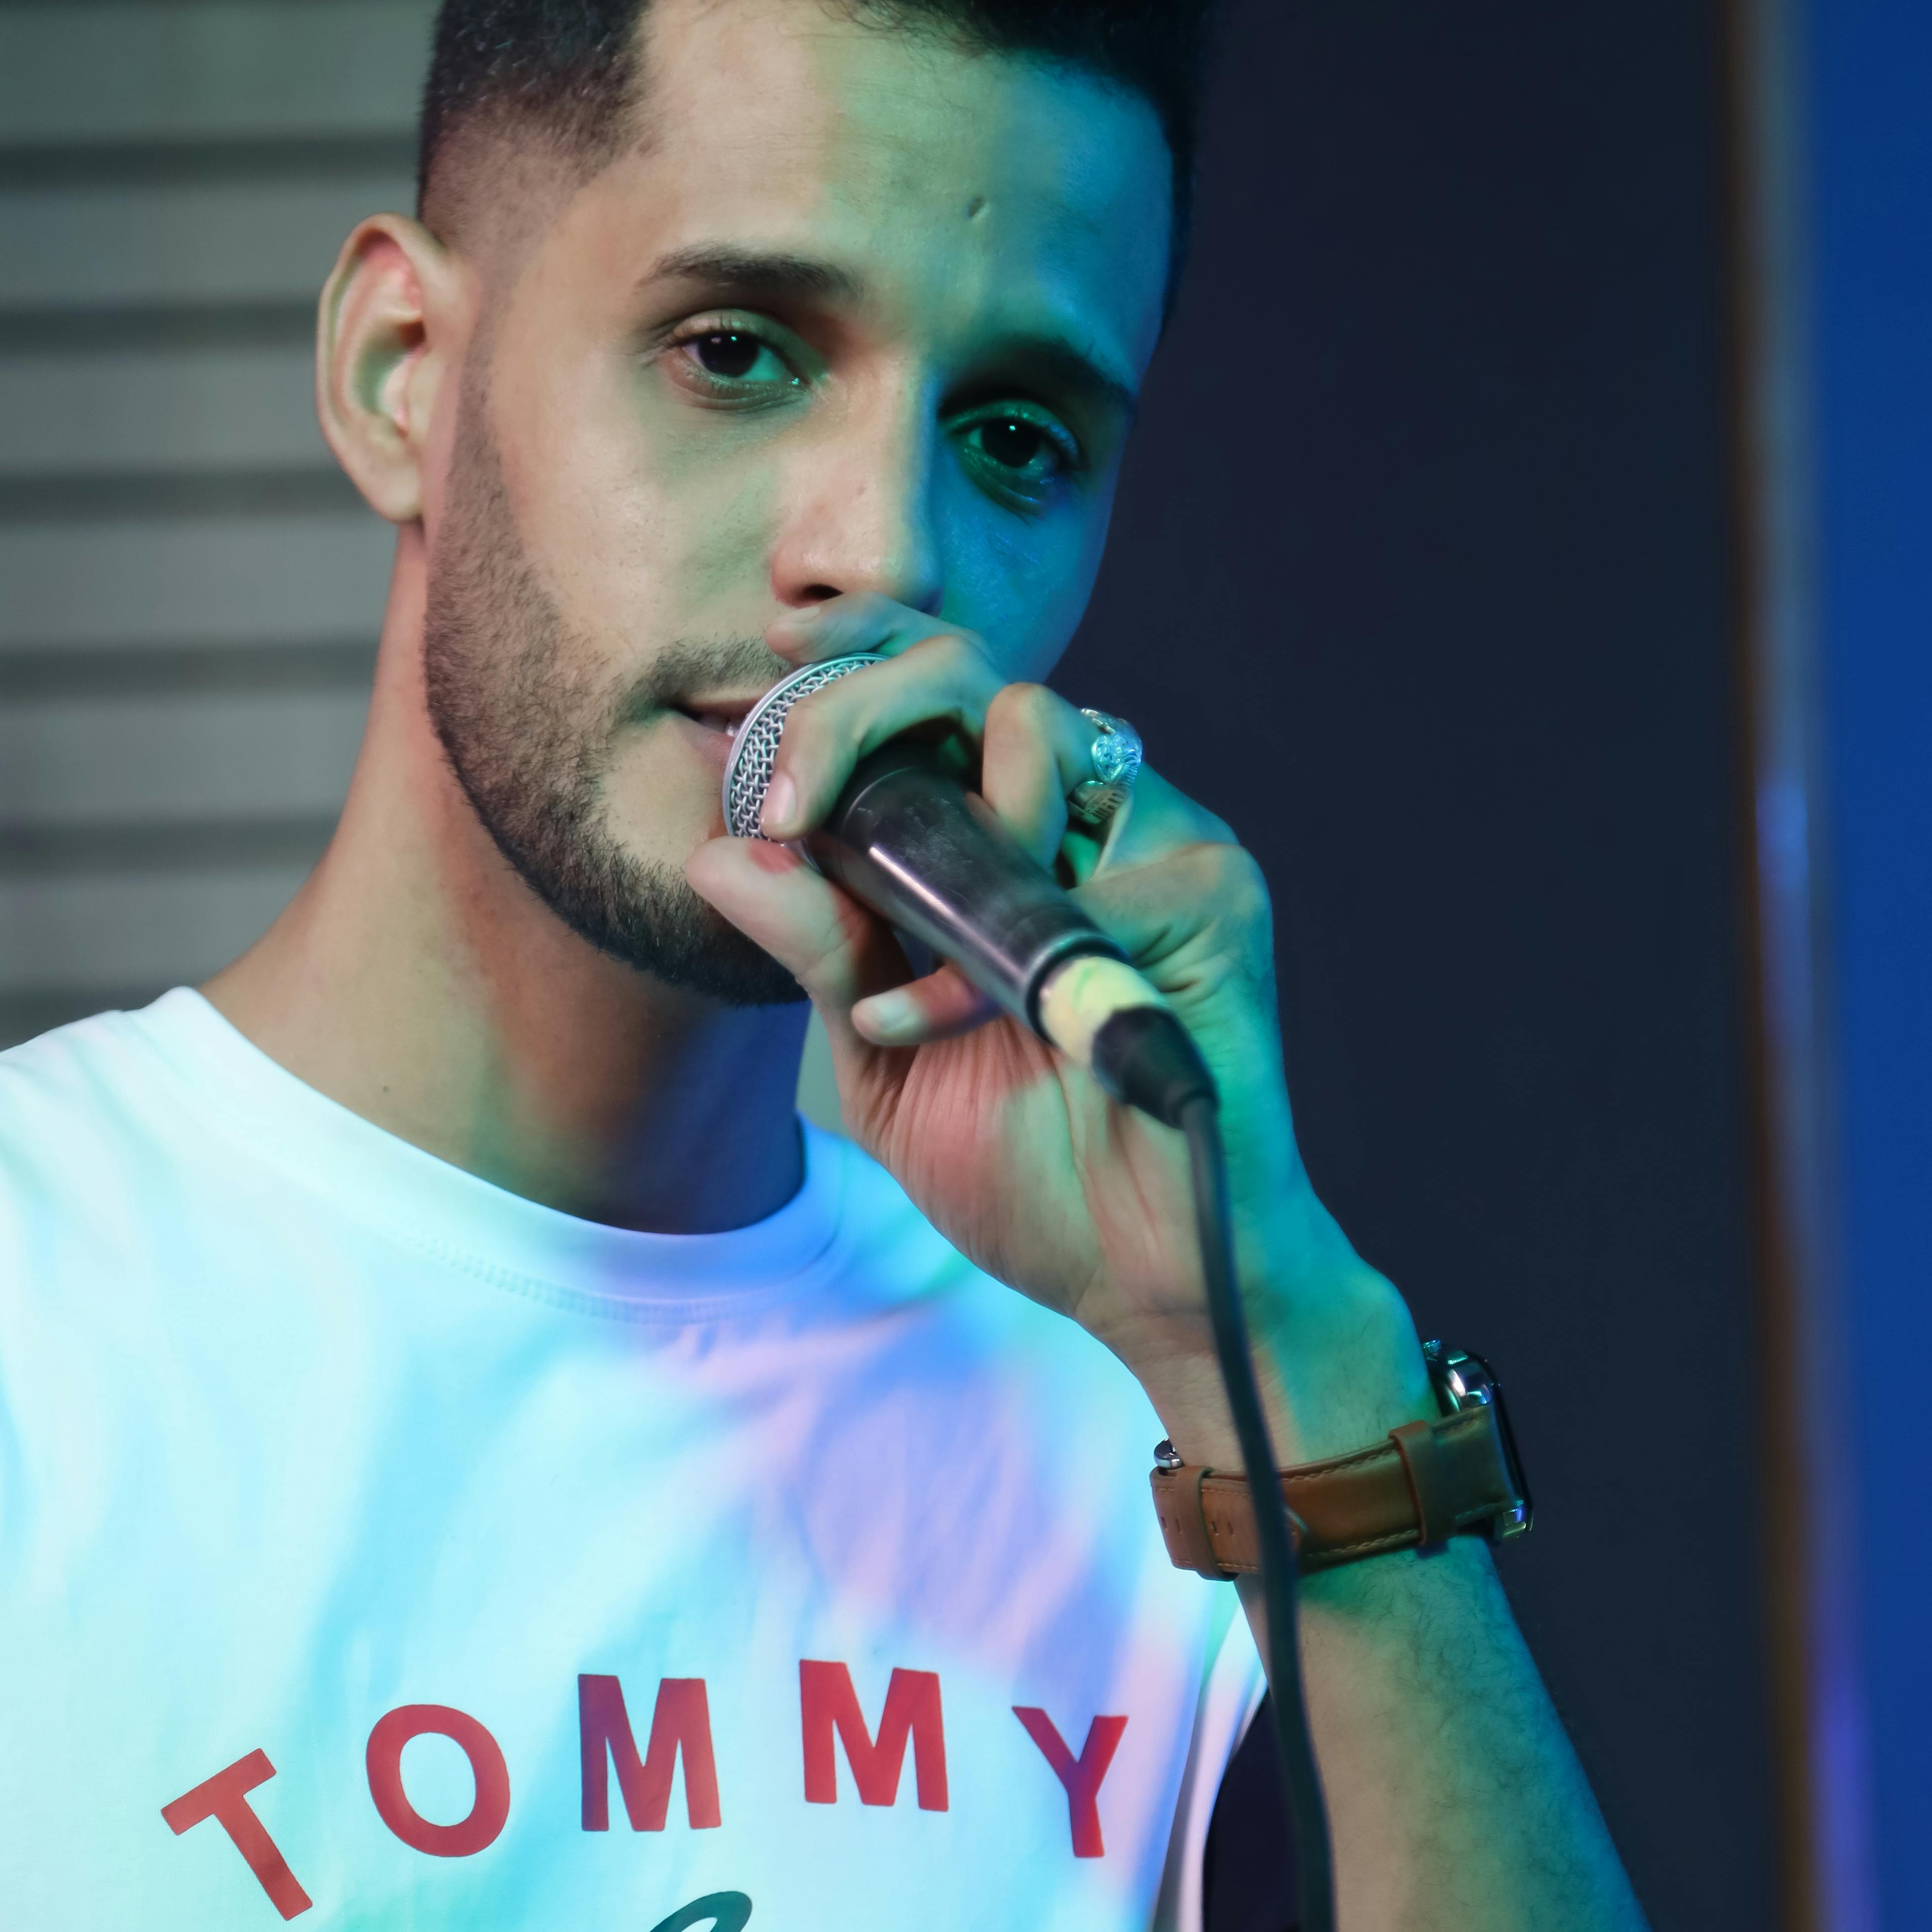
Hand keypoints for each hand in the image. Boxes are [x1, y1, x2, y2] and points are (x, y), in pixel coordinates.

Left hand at [684, 597, 1428, 1460]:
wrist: (1138, 1275)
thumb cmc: (1028, 1170)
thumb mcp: (883, 1061)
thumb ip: (820, 953)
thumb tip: (719, 852)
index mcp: (1006, 837)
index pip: (928, 689)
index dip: (852, 656)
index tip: (771, 668)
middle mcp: (1086, 817)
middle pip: (967, 668)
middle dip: (858, 710)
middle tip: (789, 806)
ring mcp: (1160, 843)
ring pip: (1039, 725)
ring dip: (944, 833)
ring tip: (909, 964)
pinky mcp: (1212, 894)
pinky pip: (1084, 865)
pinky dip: (988, 955)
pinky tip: (954, 1028)